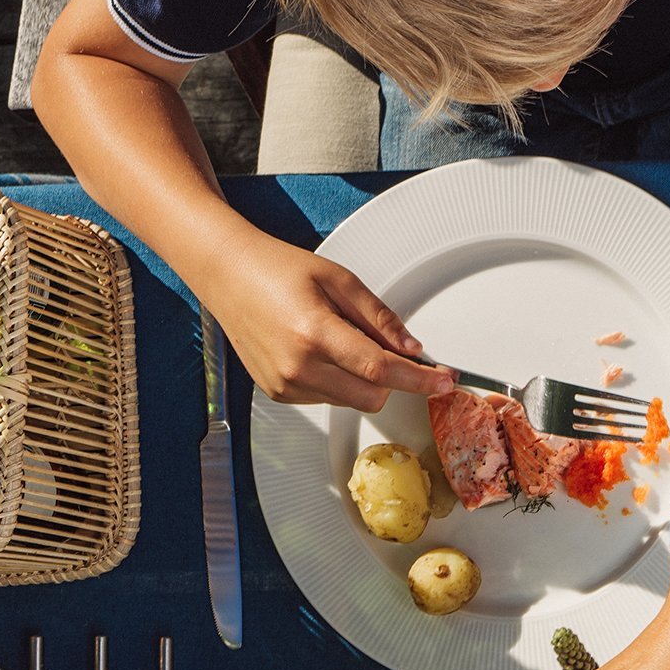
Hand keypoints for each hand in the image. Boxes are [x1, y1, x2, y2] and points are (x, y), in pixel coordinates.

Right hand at [200, 225, 454, 409]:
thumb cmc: (277, 269)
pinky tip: (317, 350)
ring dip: (362, 379)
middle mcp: (299, 367)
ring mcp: (286, 384)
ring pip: (353, 400)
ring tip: (336, 337)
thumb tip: (415, 349)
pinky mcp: (279, 393)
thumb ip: (380, 318)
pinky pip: (329, 398)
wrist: (225, 273)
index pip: (383, 370)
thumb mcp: (338, 279)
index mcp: (315, 334)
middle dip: (391, 377)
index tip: (445, 381)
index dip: (421, 379)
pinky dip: (337, 381)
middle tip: (383, 346)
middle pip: (374, 395)